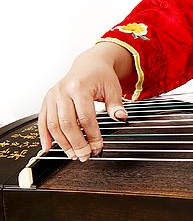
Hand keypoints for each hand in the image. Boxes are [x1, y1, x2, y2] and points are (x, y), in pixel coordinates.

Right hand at [38, 43, 130, 161]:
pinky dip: (44, 135)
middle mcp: (63, 91)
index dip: (92, 135)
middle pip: (67, 123)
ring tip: (72, 154)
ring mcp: (52, 95)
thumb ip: (116, 105)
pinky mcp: (47, 100)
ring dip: (62, 143)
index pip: (85, 117)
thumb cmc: (101, 76)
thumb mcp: (113, 88)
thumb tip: (121, 118)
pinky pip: (42, 120)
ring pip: (53, 124)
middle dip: (76, 143)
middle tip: (84, 156)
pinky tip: (48, 148)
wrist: (89, 64)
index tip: (98, 147)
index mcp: (80, 87)